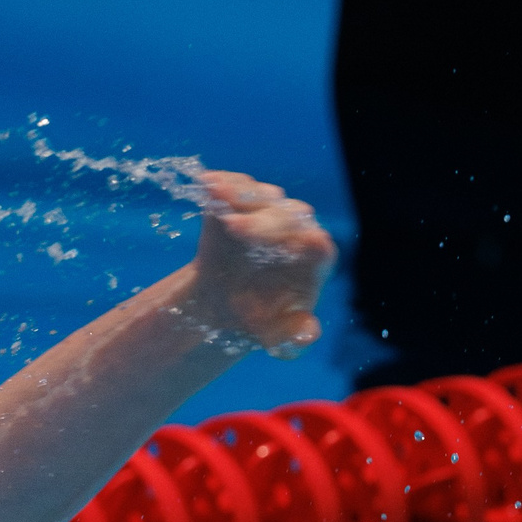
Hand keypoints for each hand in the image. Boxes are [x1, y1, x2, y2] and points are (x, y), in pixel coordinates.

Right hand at [180, 170, 333, 358]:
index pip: (312, 238)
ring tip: (215, 195)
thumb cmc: (258, 318)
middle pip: (286, 213)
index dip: (288, 236)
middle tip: (232, 228)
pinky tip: (204, 184)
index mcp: (317, 255)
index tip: (263, 244)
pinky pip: (237, 185)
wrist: (226, 304)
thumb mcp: (275, 338)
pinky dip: (221, 182)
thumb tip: (306, 334)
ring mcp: (270, 209)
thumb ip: (292, 339)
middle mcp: (298, 226)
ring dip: (239, 194)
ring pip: (260, 194)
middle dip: (260, 219)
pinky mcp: (244, 199)